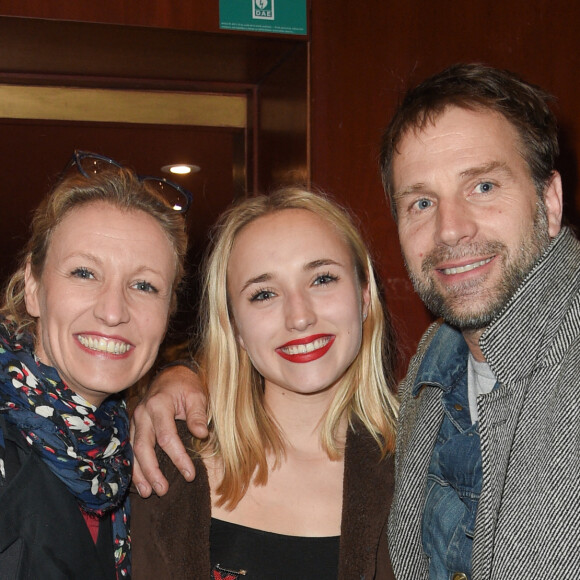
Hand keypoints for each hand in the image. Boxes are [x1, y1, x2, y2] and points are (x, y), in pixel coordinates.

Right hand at [131, 364, 207, 496]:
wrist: (171, 374)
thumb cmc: (186, 385)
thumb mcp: (197, 395)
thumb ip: (198, 414)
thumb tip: (202, 434)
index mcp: (158, 404)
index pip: (166, 437)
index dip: (178, 457)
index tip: (190, 474)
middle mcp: (142, 413)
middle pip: (143, 447)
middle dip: (152, 471)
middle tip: (163, 490)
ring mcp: (135, 420)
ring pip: (133, 450)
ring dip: (139, 473)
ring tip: (147, 492)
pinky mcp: (134, 426)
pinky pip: (131, 448)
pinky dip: (134, 465)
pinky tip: (139, 480)